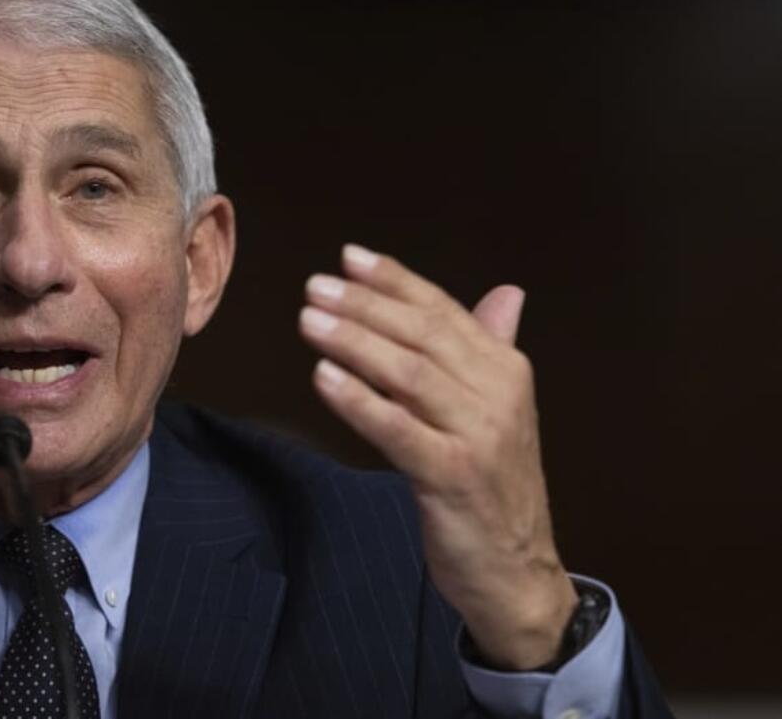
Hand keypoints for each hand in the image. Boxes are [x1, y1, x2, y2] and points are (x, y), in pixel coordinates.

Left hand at [299, 244, 576, 669]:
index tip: (349, 258)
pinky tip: (323, 377)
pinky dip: (359, 401)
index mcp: (505, 370)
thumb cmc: (494, 486)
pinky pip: (398, 430)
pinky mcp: (452, 476)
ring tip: (309, 320)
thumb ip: (492, 348)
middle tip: (315, 286)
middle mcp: (496, 394)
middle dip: (365, 306)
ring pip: (409, 375)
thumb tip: (507, 293)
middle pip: (422, 335)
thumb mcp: (499, 411)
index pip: (443, 311)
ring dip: (355, 342)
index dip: (395, 281)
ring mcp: (477, 435)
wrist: (517, 570)